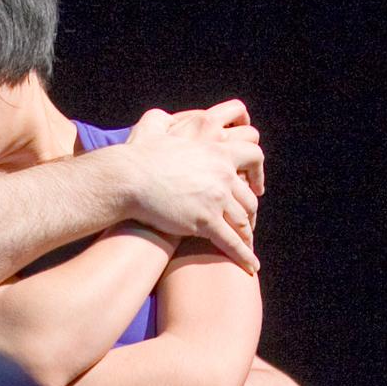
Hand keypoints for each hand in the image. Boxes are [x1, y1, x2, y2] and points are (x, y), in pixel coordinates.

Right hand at [120, 101, 264, 273]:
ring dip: (246, 236)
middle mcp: (223, 171)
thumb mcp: (154, 126)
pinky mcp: (206, 221)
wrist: (129, 179)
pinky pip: (231, 242)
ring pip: (243, 221)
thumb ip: (166, 120)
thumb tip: (165, 118)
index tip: (255, 185)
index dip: (257, 172)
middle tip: (247, 223)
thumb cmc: (137, 155)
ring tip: (246, 247)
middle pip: (249, 196)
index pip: (253, 154)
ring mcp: (217, 197)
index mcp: (216, 147)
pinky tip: (249, 267)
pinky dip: (243, 256)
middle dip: (250, 213)